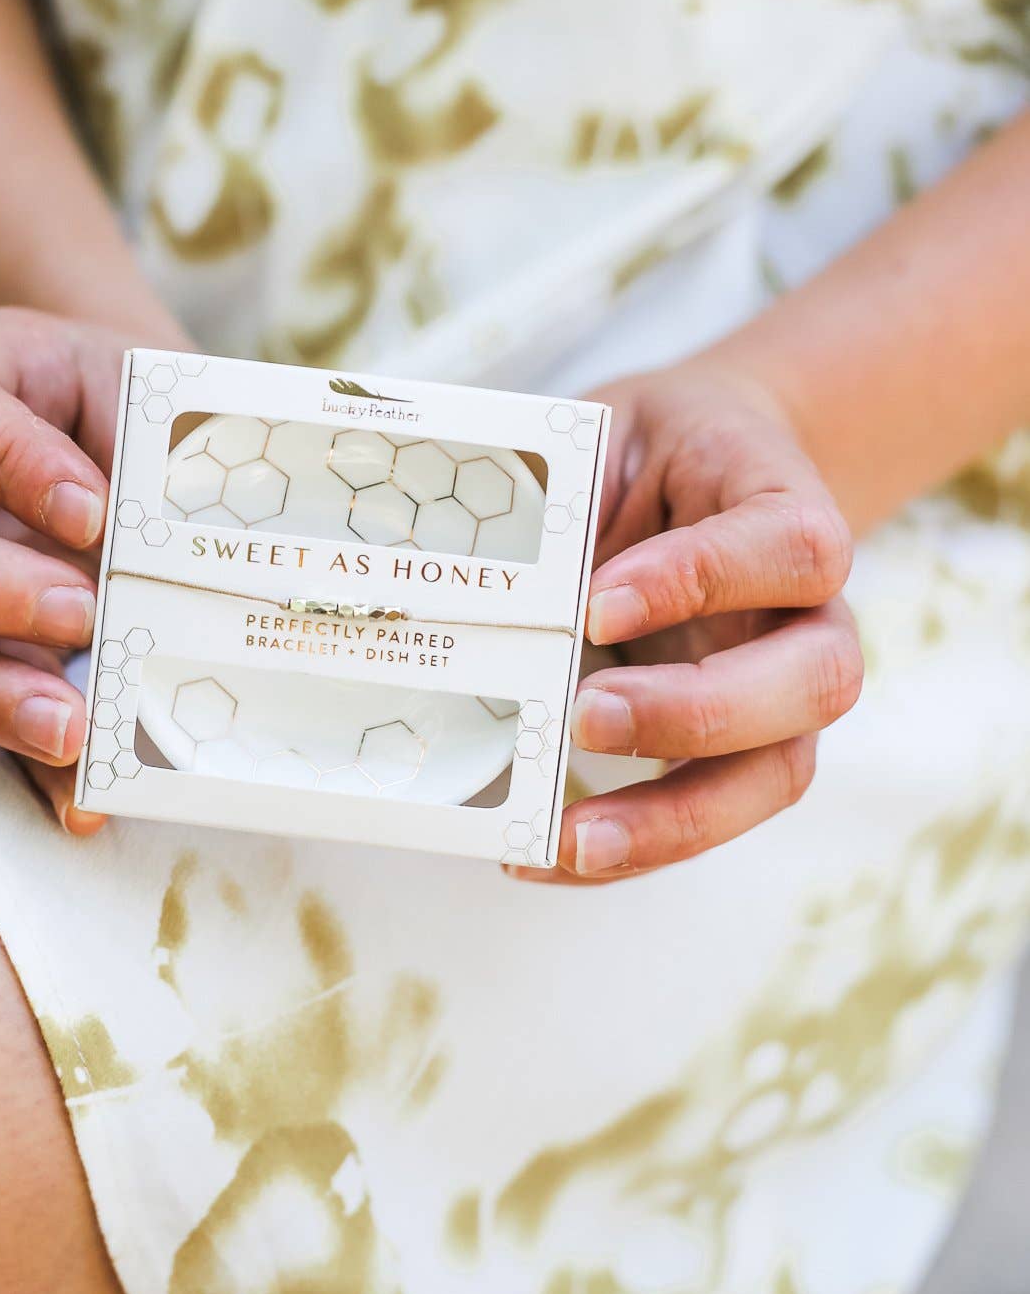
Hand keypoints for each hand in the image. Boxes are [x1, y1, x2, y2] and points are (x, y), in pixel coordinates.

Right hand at [0, 306, 166, 833]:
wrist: (133, 429)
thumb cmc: (137, 410)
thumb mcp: (152, 410)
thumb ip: (155, 474)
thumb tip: (180, 584)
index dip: (0, 458)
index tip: (91, 509)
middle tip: (80, 614)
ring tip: (71, 727)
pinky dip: (16, 754)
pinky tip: (80, 794)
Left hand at [521, 365, 863, 885]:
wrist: (699, 464)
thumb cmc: (646, 454)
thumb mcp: (610, 437)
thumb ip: (571, 498)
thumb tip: (478, 577)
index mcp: (790, 512)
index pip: (791, 549)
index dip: (703, 579)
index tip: (599, 603)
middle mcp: (812, 616)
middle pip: (816, 680)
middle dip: (698, 713)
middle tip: (586, 719)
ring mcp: (785, 694)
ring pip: (778, 772)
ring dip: (677, 818)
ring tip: (573, 840)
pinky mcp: (739, 751)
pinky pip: (709, 814)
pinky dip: (633, 848)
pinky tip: (541, 856)